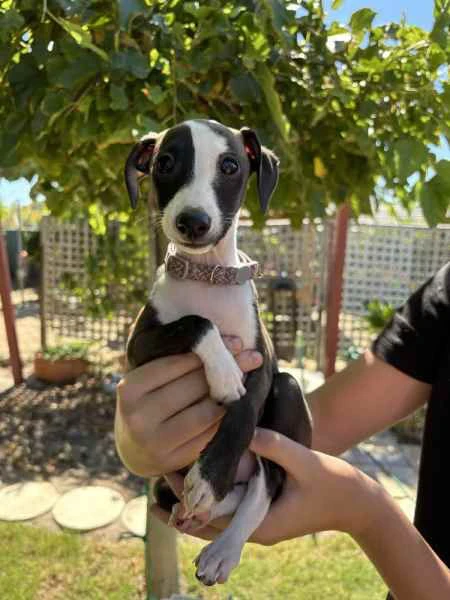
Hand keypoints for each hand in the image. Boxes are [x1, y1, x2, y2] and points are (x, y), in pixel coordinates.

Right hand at [115, 337, 262, 476]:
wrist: (133, 446)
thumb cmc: (149, 401)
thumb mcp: (153, 378)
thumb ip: (184, 359)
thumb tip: (236, 343)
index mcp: (130, 387)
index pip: (177, 363)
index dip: (210, 351)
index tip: (237, 342)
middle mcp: (139, 416)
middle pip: (195, 386)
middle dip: (227, 370)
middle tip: (252, 359)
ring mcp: (155, 442)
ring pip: (207, 412)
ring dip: (229, 396)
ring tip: (243, 383)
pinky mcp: (172, 461)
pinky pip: (210, 435)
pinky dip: (225, 419)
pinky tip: (233, 408)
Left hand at [152, 428, 381, 544]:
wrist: (358, 503)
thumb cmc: (334, 486)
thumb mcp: (305, 462)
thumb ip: (275, 446)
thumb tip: (245, 429)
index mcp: (259, 525)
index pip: (210, 518)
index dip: (186, 499)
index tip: (166, 473)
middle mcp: (254, 527)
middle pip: (207, 521)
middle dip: (182, 501)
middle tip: (158, 473)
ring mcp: (258, 519)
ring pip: (217, 515)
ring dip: (196, 498)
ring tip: (170, 476)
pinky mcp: (264, 508)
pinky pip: (231, 506)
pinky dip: (214, 493)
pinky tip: (204, 474)